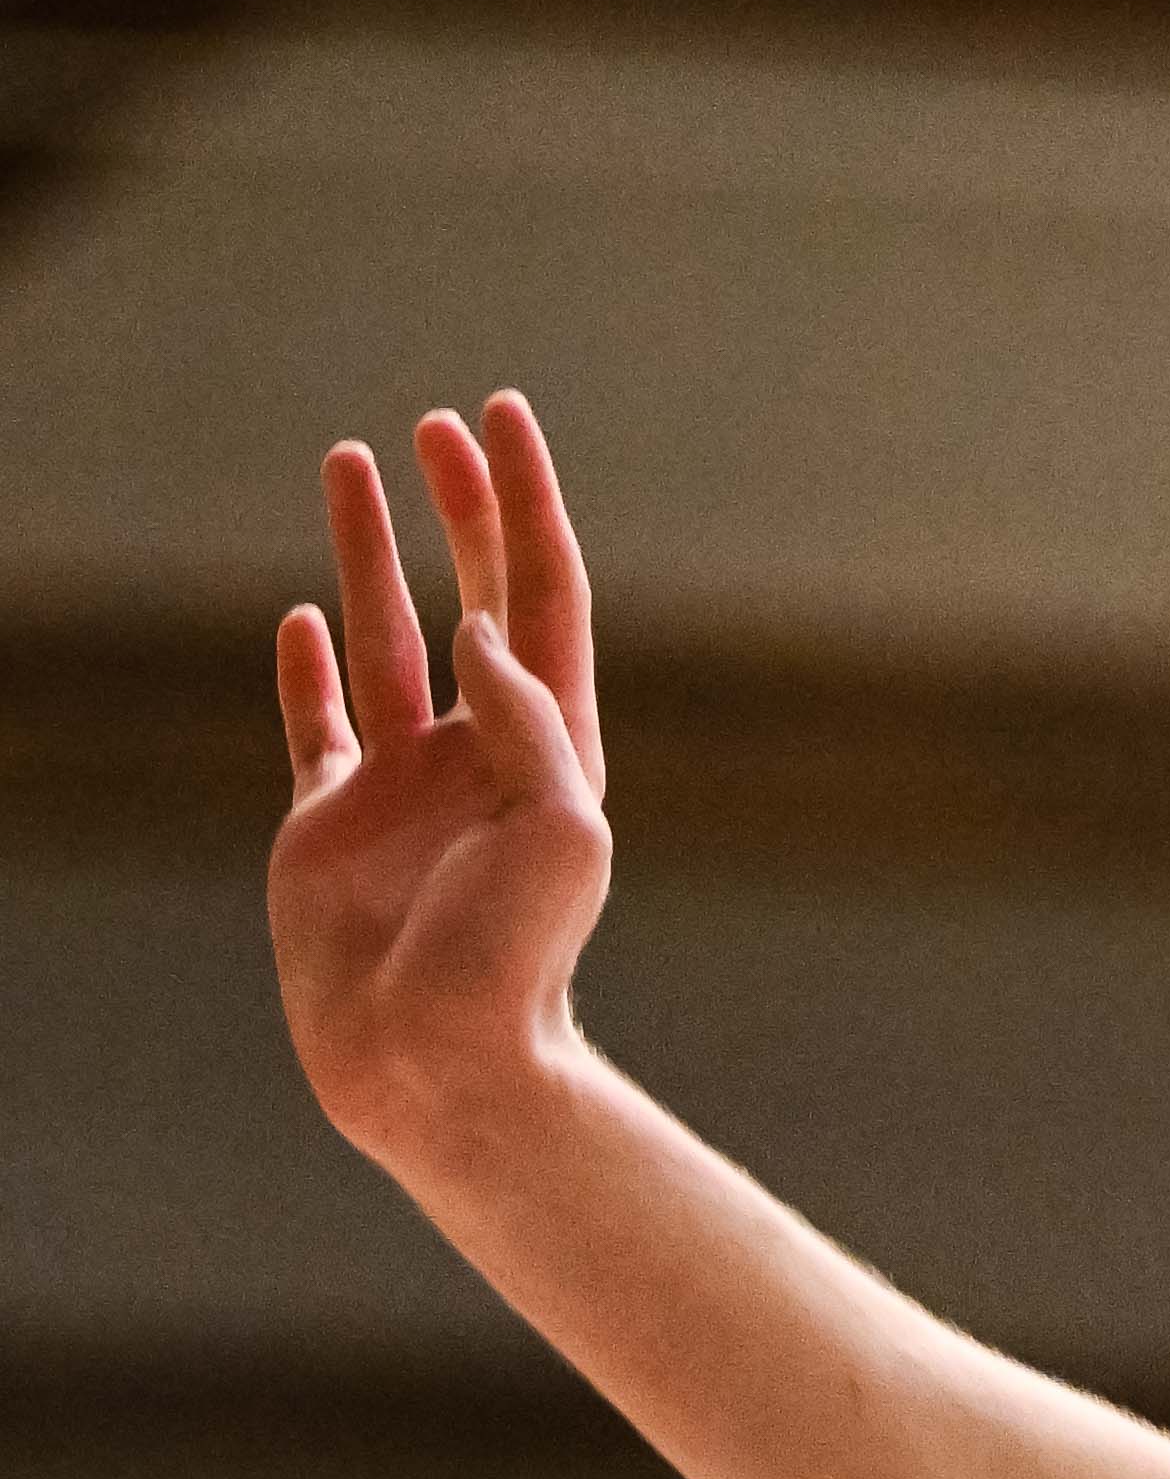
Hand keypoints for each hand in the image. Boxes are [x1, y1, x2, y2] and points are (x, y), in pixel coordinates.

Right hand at [273, 396, 614, 1169]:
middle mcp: (479, 743)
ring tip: (348, 467)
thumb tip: (480, 626)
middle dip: (455, 506)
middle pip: (469, 589)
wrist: (435, 1058)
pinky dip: (307, 669)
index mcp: (552, 735)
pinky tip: (300, 615)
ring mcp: (400, 781)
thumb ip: (526, 719)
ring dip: (367, 554)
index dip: (527, 501)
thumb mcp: (560, 829)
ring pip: (384, 636)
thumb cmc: (515, 955)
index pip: (541, 586)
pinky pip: (316, 726)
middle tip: (430, 425)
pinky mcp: (326, 827)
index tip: (503, 420)